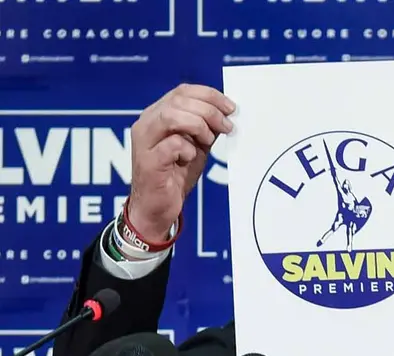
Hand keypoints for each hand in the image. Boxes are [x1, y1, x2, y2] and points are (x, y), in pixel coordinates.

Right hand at [128, 83, 235, 239]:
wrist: (158, 208)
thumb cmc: (176, 175)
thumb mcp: (197, 146)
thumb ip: (206, 128)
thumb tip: (227, 113)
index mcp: (157, 115)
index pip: (182, 91)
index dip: (209, 95)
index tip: (231, 108)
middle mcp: (146, 123)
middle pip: (179, 100)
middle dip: (210, 111)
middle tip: (227, 127)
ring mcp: (144, 141)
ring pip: (172, 116)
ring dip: (198, 126)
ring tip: (207, 142)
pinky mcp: (148, 161)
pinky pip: (173, 144)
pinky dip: (189, 150)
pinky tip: (190, 159)